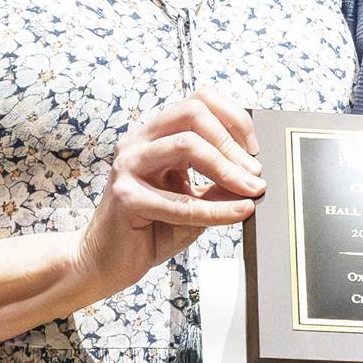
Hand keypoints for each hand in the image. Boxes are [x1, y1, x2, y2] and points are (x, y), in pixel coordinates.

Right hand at [79, 88, 263, 299]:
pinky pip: (181, 201)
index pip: (198, 100)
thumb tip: (255, 176)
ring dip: (227, 168)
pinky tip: (238, 213)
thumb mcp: (194, 201)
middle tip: (255, 172)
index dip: (233, 119)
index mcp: (155, 136)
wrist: (106, 262)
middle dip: (232, 142)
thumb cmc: (149, 229)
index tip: (253, 149)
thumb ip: (218, 185)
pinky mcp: (125, 197)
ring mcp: (128, 166)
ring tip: (250, 190)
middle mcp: (138, 142)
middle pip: (193, 113)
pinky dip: (217, 209)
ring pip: (187, 145)